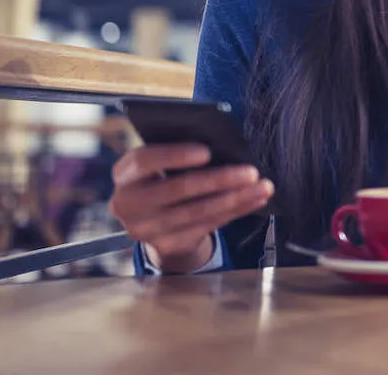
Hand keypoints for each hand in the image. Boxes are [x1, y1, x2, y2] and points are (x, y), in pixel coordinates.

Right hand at [108, 144, 272, 272]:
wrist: (153, 218)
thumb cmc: (164, 175)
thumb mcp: (161, 162)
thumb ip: (179, 151)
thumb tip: (222, 142)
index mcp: (124, 174)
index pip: (144, 161)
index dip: (174, 156)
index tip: (206, 151)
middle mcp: (128, 204)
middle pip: (178, 189)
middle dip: (219, 179)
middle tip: (251, 171)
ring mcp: (146, 229)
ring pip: (198, 212)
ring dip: (236, 198)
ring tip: (263, 186)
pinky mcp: (167, 244)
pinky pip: (208, 226)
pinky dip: (236, 211)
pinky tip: (255, 199)